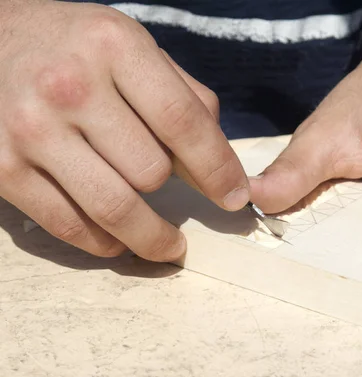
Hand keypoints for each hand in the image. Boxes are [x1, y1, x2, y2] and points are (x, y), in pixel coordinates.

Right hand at [0, 1, 248, 260]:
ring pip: (114, 208)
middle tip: (173, 192)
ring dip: (150, 238)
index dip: (218, 170)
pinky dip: (103, 243)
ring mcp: (31, 130)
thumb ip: (183, 96)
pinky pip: (68, 225)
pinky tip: (119, 240)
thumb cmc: (72, 45)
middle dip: (172, 189)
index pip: (183, 123)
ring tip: (168, 245)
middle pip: (150, 171)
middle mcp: (70, 86)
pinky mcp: (2, 168)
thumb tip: (219, 161)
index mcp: (114, 47)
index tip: (236, 198)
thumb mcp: (132, 46)